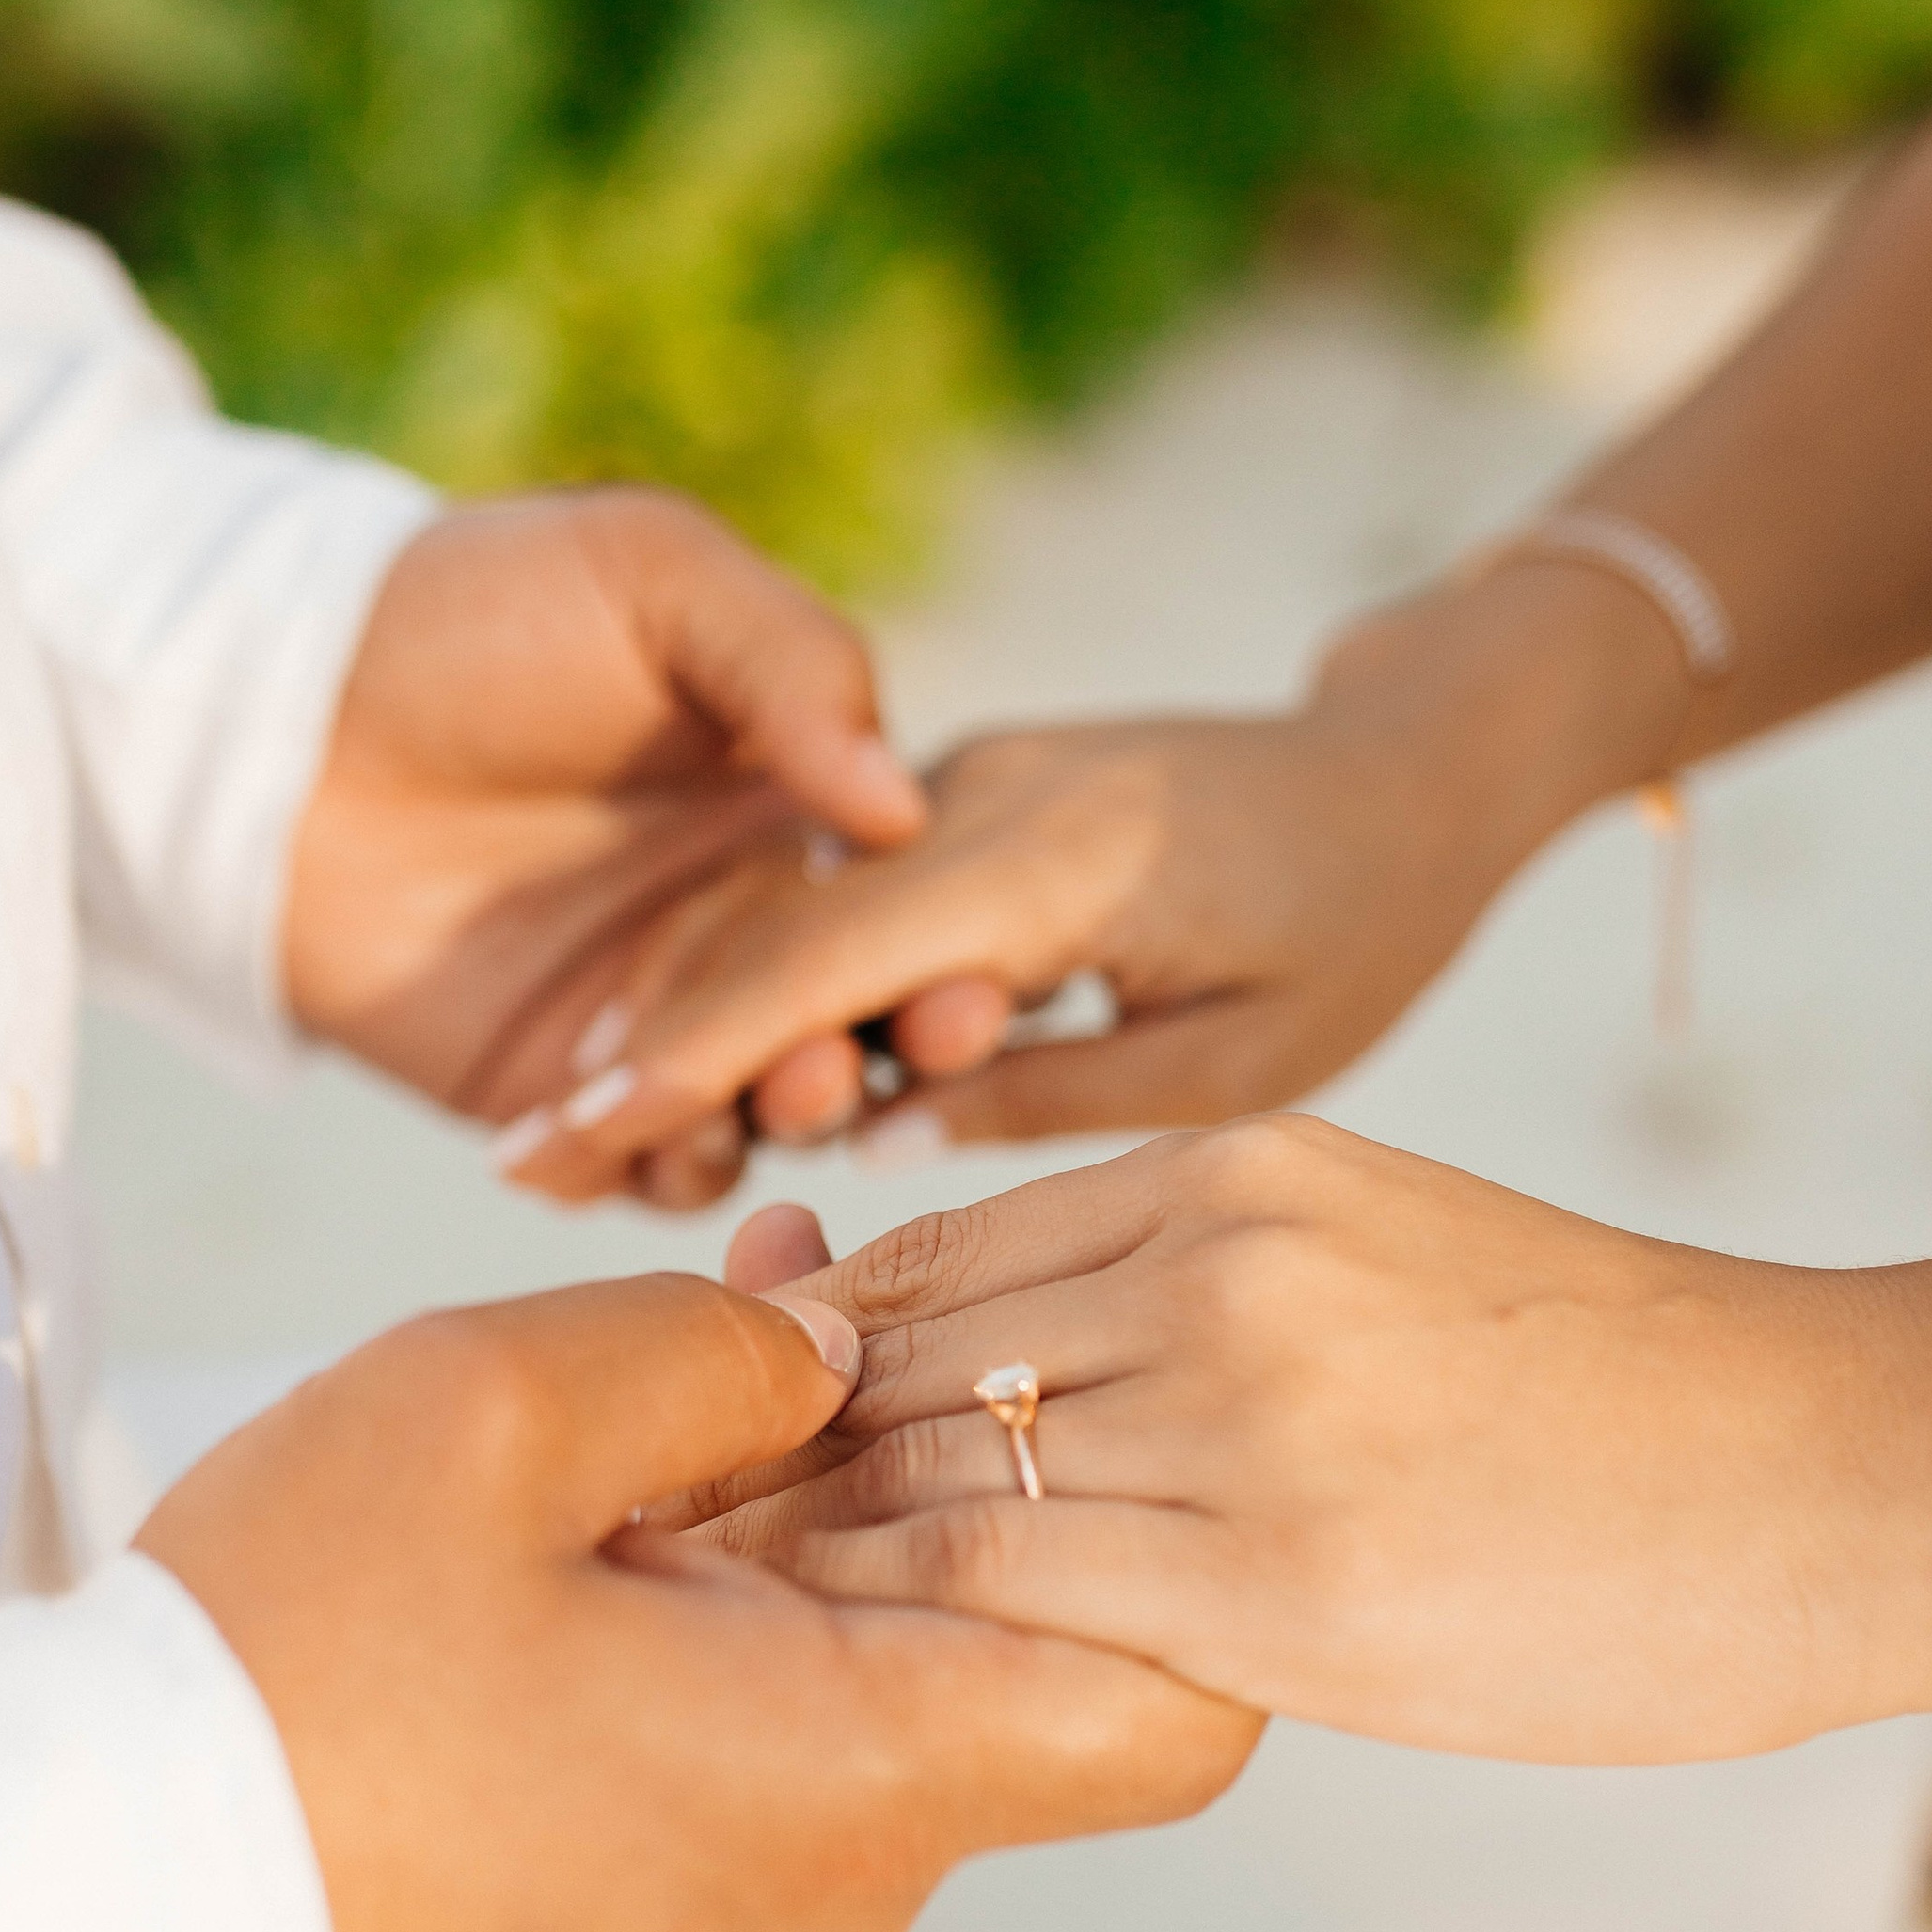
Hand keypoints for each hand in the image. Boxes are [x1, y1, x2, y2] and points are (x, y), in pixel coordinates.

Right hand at [137, 1268, 1258, 1931]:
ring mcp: (744, 1903)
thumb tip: (832, 1346)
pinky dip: (736, 1584)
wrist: (83, 1930)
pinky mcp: (644, 1904)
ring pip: (879, 1669)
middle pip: (1023, 1648)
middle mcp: (849, 1873)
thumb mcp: (489, 1413)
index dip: (1185, 1524)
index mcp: (866, 1770)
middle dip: (957, 1448)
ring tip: (715, 1323)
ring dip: (825, 1499)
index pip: (1189, 1696)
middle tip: (835, 1285)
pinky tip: (629, 1455)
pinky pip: (764, 1724)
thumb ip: (707, 1346)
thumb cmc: (285, 1668)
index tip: (1076, 1372)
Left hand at [283, 486, 947, 1211]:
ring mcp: (649, 1019)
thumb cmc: (469, 609)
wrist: (269, 707)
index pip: (905, 906)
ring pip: (757, 1113)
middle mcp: (740, 924)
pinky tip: (641, 1145)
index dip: (947, 953)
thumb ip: (792, 667)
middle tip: (843, 1062)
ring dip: (773, 1123)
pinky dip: (657, 1172)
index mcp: (791, 806)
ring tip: (756, 1105)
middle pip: (847, 1023)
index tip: (971, 989)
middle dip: (868, 1056)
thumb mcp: (653, 575)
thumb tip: (904, 807)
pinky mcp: (555, 1097)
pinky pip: (637, 1166)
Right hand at [511, 558, 1686, 1205]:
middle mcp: (988, 795)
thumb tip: (881, 1144)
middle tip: (524, 1163)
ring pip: (795, 907)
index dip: (695, 1054)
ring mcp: (970, 781)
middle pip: (777, 928)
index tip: (577, 1137)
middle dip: (646, 1046)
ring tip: (575, 1135)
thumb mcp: (1237, 1060)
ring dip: (689, 1015)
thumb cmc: (1358, 926)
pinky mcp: (968, 798)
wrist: (1407, 768)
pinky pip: (842, 894)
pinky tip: (691, 1069)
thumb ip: (1053, 1097)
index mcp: (1061, 854)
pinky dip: (766, 978)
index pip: (833, 959)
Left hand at [690, 1120, 1931, 1767]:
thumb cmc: (1611, 1381)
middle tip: (632, 1527)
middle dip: (759, 1447)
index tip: (717, 1427)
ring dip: (795, 1544)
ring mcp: (1241, 1414)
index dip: (803, 1347)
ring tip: (678, 1609)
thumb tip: (1044, 1358)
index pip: (937, 1252)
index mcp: (1232, 1169)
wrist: (1823, 1465)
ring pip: (929, 1469)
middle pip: (902, 1353)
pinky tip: (812, 1670)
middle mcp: (1212, 1265)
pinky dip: (890, 1622)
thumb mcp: (1384, 1248)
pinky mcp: (1276, 1577)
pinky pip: (1010, 1588)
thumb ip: (1207, 1279)